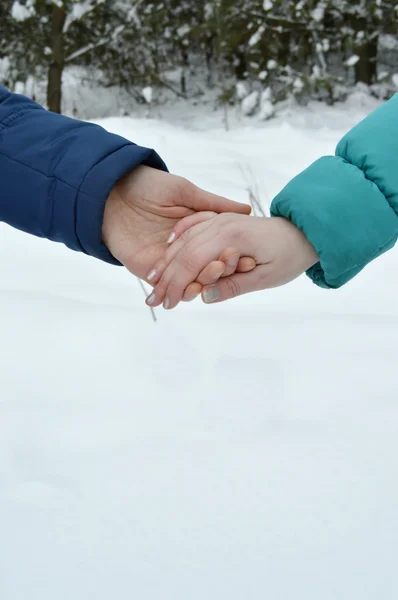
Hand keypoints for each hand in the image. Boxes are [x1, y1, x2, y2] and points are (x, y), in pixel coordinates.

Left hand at [102, 165, 252, 298]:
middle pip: (207, 269)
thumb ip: (214, 204)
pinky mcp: (148, 271)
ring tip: (217, 274)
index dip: (233, 255)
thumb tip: (246, 210)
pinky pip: (169, 287)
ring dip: (206, 281)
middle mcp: (182, 250)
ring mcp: (166, 262)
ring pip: (191, 281)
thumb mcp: (186, 192)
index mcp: (194, 232)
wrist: (110, 191)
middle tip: (234, 266)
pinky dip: (183, 290)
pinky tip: (196, 287)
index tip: (250, 257)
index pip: (218, 249)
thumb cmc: (147, 185)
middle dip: (222, 270)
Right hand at [145, 214, 318, 308]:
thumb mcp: (266, 278)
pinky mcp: (221, 220)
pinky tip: (168, 246)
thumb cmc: (288, 256)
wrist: (304, 232)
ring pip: (185, 239)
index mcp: (232, 237)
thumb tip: (204, 297)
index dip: (177, 284)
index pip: (194, 262)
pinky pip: (194, 225)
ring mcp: (220, 219)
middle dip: (165, 276)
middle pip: (184, 251)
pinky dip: (178, 236)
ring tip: (151, 279)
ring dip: (167, 260)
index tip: (166, 304)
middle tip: (150, 299)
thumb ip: (234, 286)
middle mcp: (222, 224)